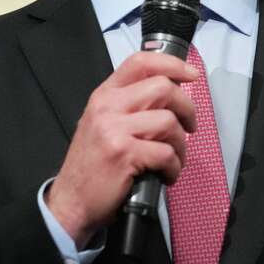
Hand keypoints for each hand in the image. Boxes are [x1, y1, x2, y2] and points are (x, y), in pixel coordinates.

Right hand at [45, 51, 197, 247]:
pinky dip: (173, 167)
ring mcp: (114, 129)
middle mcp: (107, 106)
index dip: (172, 64)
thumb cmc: (92, 165)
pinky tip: (166, 175)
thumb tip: (170, 95)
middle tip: (189, 127)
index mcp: (104, 95)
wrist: (71, 201)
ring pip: (169, 122)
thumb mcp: (102, 125)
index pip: (140, 62)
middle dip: (187, 108)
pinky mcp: (124, 154)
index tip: (191, 75)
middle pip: (163, 88)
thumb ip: (129, 106)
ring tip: (174, 159)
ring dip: (181, 144)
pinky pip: (166, 153)